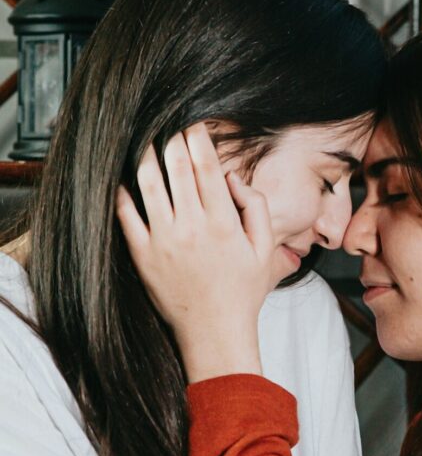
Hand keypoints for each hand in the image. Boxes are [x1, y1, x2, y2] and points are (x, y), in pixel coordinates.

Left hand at [116, 122, 273, 381]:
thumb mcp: (266, 249)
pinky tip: (121, 177)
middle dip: (172, 139)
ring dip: (145, 157)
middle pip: (176, 168)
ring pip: (148, 185)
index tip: (194, 123)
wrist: (214, 332)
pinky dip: (122, 193)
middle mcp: (191, 227)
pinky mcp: (143, 256)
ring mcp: (163, 241)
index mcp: (223, 222)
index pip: (207, 167)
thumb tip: (233, 178)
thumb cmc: (243, 291)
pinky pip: (126, 216)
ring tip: (144, 140)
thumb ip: (256, 208)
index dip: (198, 138)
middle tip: (169, 124)